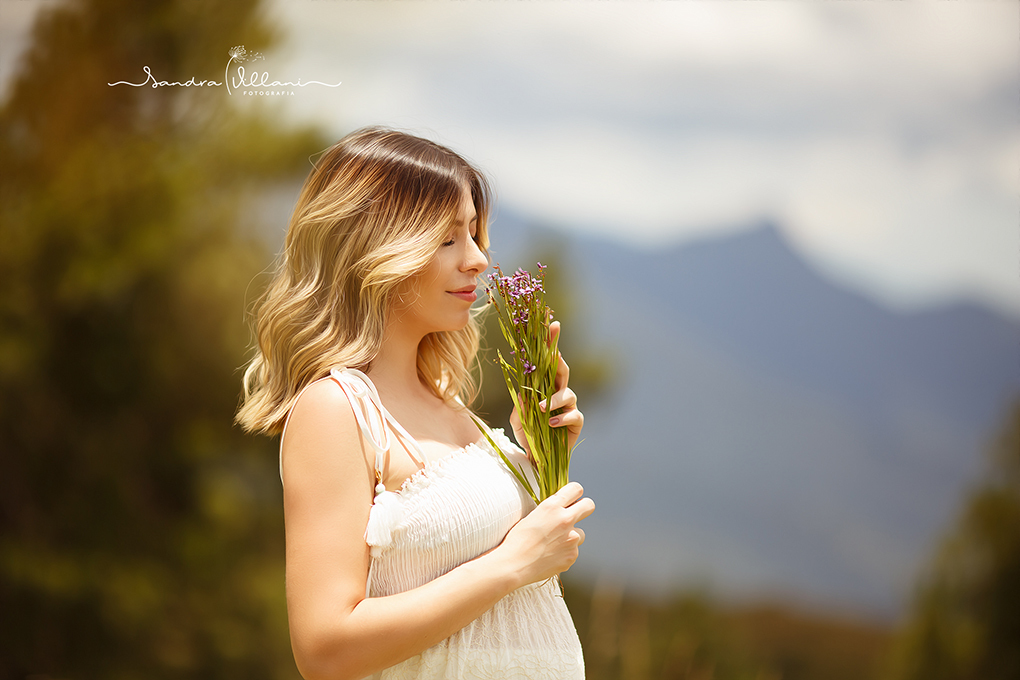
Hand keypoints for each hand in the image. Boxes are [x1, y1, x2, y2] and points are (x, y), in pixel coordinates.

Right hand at [497, 482, 594, 585]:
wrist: (514, 565)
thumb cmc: (517, 540)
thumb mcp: (532, 516)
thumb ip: (550, 511)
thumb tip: (562, 508)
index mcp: (552, 506)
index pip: (576, 489)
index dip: (574, 493)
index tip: (571, 498)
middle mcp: (565, 520)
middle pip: (589, 505)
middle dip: (584, 508)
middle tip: (575, 514)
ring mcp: (571, 539)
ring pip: (581, 533)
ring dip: (571, 536)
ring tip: (553, 544)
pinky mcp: (572, 555)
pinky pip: (573, 550)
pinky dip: (565, 552)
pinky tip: (550, 556)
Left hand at [510, 321, 583, 456]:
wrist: (537, 460)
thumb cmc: (528, 436)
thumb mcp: (518, 419)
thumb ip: (521, 405)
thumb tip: (522, 391)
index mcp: (544, 385)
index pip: (547, 361)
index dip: (552, 343)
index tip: (553, 325)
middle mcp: (559, 391)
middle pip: (562, 369)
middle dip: (559, 357)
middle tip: (554, 352)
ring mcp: (569, 406)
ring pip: (568, 393)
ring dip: (554, 399)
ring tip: (542, 409)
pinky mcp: (576, 422)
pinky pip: (573, 415)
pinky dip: (562, 417)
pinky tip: (551, 423)